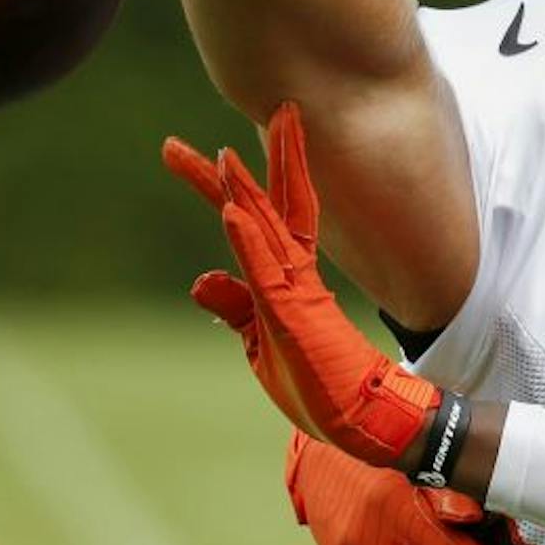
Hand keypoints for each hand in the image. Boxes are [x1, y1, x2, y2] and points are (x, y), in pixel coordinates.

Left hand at [175, 102, 442, 467]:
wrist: (364, 420)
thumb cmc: (319, 388)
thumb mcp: (261, 344)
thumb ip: (237, 307)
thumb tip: (202, 279)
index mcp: (286, 280)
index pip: (253, 220)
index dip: (218, 185)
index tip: (180, 151)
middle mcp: (293, 276)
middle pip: (264, 208)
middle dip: (235, 170)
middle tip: (233, 123)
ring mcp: (297, 293)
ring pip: (268, 229)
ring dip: (243, 191)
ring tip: (223, 154)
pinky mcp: (296, 316)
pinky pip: (267, 272)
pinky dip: (249, 239)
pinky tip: (232, 210)